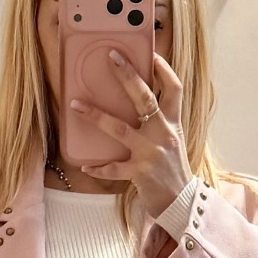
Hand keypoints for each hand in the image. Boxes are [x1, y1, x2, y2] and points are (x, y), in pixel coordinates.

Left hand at [70, 53, 191, 220]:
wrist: (181, 202)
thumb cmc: (172, 169)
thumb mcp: (171, 140)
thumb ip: (159, 121)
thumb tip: (138, 103)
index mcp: (172, 123)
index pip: (174, 89)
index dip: (164, 70)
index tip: (151, 54)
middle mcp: (163, 133)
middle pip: (145, 98)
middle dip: (128, 75)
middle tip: (112, 57)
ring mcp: (151, 152)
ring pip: (120, 128)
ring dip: (96, 116)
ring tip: (75, 105)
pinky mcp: (140, 172)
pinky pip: (114, 168)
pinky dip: (98, 168)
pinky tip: (84, 166)